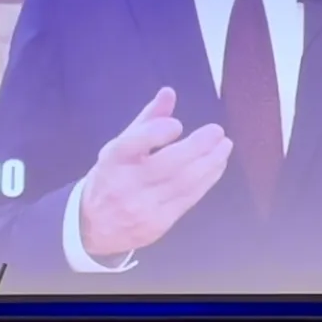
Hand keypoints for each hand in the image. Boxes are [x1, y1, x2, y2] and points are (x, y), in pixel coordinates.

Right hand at [79, 87, 232, 256]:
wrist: (96, 228)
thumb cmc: (110, 178)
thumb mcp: (118, 148)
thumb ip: (146, 120)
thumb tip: (169, 92)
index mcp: (113, 160)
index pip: (132, 144)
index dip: (155, 133)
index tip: (177, 125)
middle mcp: (126, 184)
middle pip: (167, 165)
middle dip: (197, 147)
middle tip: (217, 131)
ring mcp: (144, 206)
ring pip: (184, 183)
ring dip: (210, 163)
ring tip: (224, 146)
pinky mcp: (159, 224)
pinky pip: (189, 199)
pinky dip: (207, 180)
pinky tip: (217, 165)